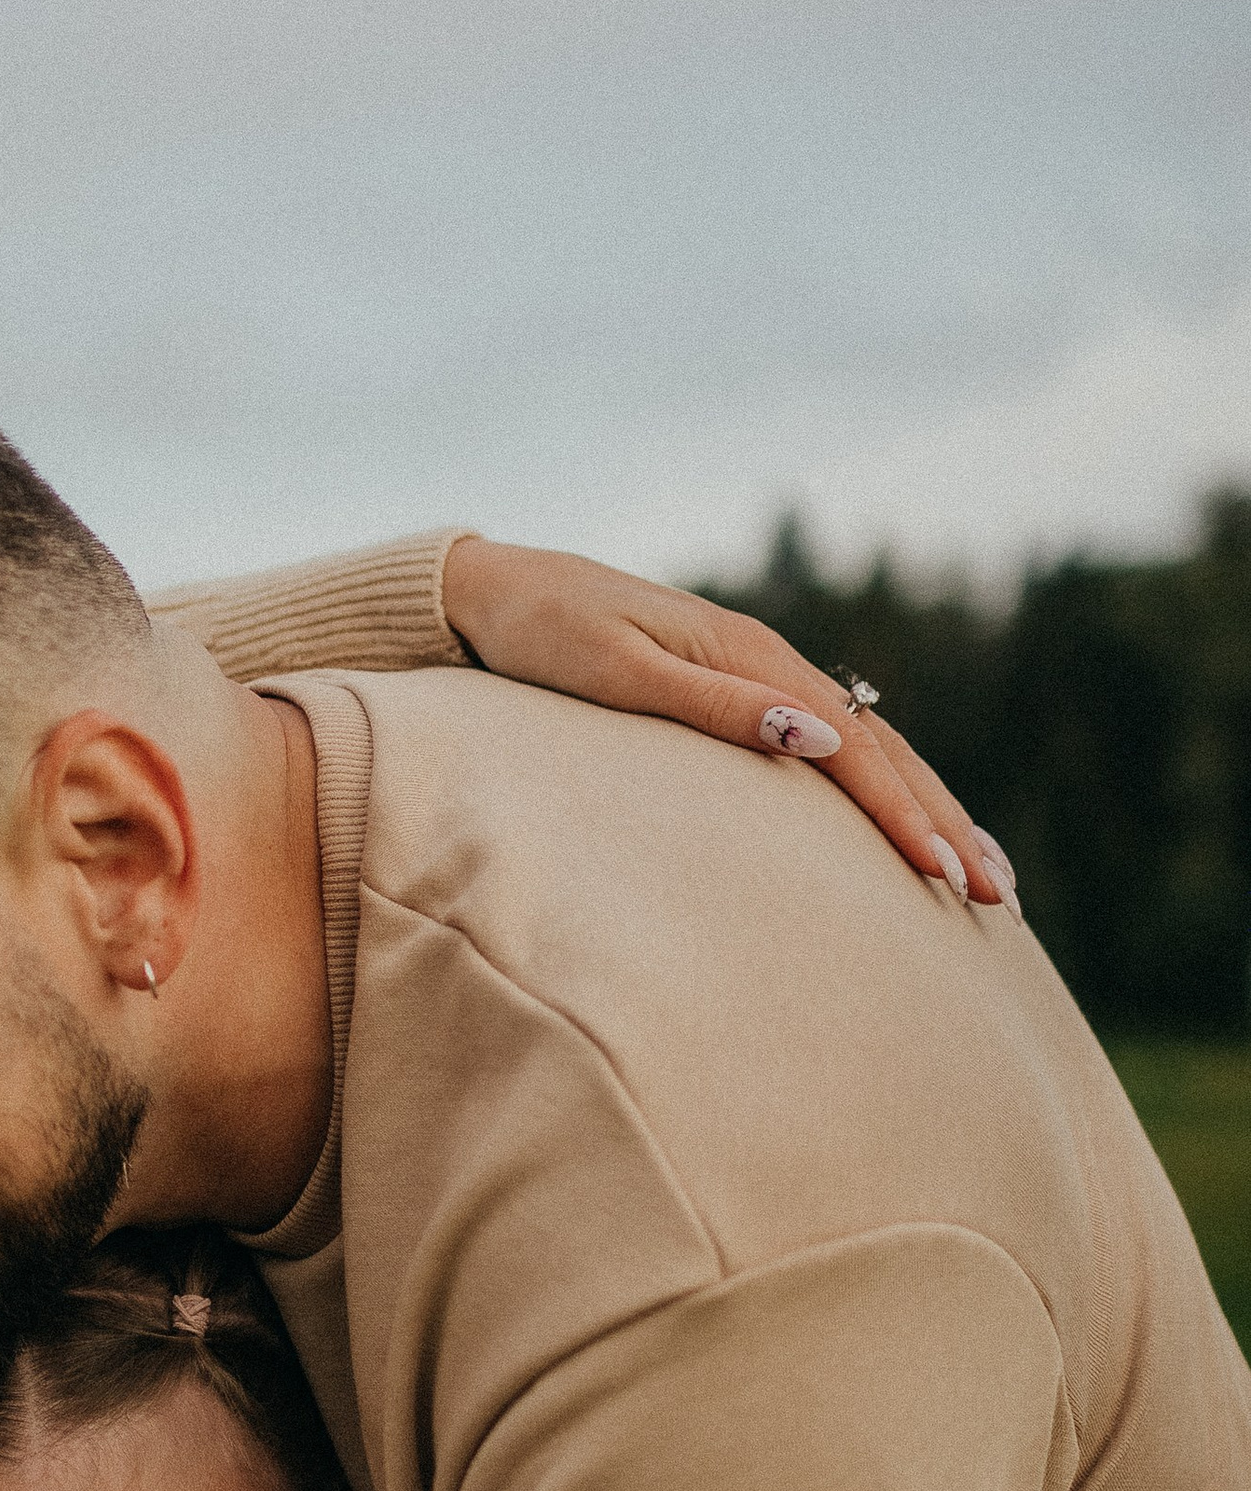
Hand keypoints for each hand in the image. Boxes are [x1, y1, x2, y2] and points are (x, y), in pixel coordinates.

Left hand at [440, 538, 1017, 911]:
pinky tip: (899, 826)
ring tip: (978, 871)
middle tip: (997, 897)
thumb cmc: (540, 636)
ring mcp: (755, 677)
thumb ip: (713, 705)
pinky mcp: (734, 693)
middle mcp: (768, 661)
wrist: (492, 592)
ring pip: (866, 748)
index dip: (908, 816)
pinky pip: (828, 747)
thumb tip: (818, 737)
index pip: (856, 748)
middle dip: (944, 822)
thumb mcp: (618, 670)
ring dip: (927, 809)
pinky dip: (878, 790)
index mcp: (751, 655)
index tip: (948, 878)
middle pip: (882, 749)